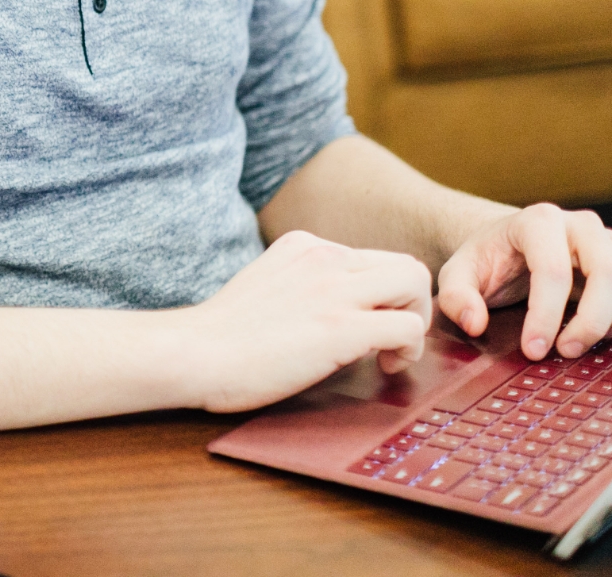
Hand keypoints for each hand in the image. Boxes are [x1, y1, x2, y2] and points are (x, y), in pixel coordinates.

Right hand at [186, 230, 431, 413]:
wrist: (195, 353)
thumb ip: (303, 284)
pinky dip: (409, 349)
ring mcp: (333, 290)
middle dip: (411, 306)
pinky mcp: (341, 328)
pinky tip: (385, 366)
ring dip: (416, 321)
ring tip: (392, 352)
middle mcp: (323, 257)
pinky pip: (407, 327)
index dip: (382, 295)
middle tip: (391, 340)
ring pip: (415, 285)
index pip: (372, 259)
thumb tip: (338, 307)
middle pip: (405, 266)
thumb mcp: (267, 284)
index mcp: (303, 245)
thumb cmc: (222, 335)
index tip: (366, 324)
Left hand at [436, 203, 611, 360]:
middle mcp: (582, 225)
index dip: (545, 317)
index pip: (551, 271)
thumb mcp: (458, 274)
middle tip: (566, 352)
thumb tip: (474, 324)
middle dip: (592, 322)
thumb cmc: (489, 261)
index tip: (533, 351)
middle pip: (610, 273)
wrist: (514, 245)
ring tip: (589, 341)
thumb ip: (456, 297)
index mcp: (537, 222)